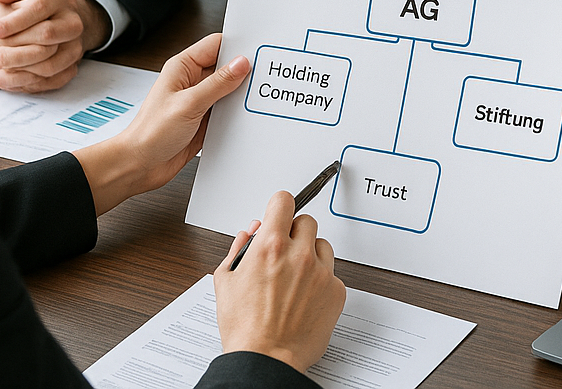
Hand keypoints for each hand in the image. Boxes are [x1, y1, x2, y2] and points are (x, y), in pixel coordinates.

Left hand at [73, 33, 250, 214]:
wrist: (139, 166)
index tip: (258, 51)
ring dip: (241, 95)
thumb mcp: (189, 104)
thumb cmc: (150, 133)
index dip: (237, 46)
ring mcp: (199, 101)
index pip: (216, 45)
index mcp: (183, 67)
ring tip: (258, 97)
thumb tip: (241, 64)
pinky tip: (248, 116)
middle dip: (244, 71)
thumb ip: (218, 83)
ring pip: (229, 90)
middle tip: (264, 76)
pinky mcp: (204, 119)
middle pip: (226, 67)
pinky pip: (227, 110)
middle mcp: (192, 81)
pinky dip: (237, 113)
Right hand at [215, 190, 345, 372]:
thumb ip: (239, 248)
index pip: (284, 200)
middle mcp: (299, 254)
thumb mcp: (225, 280)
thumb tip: (252, 231)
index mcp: (270, 246)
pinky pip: (331, 273)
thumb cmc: (244, 328)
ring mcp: (320, 272)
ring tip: (294, 279)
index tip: (279, 213)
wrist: (265, 360)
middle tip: (284, 254)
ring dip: (310, 255)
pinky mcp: (335, 291)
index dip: (279, 207)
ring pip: (322, 245)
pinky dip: (320, 281)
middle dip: (294, 233)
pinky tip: (305, 298)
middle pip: (306, 220)